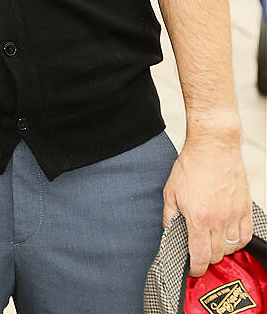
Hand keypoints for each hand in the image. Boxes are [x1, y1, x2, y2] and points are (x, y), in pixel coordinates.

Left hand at [163, 131, 251, 276]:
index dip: (195, 268)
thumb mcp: (170, 191)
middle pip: (216, 255)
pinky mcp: (245, 208)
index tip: (193, 269)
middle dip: (206, 257)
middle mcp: (218, 219)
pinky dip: (238, 241)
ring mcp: (234, 214)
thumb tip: (169, 233)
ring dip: (222, 249)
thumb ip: (169, 216)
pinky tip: (229, 235)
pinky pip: (245, 235)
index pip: (200, 256)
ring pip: (232, 247)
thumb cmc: (191, 165)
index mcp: (198, 217)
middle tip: (200, 251)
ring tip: (213, 240)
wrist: (213, 146)